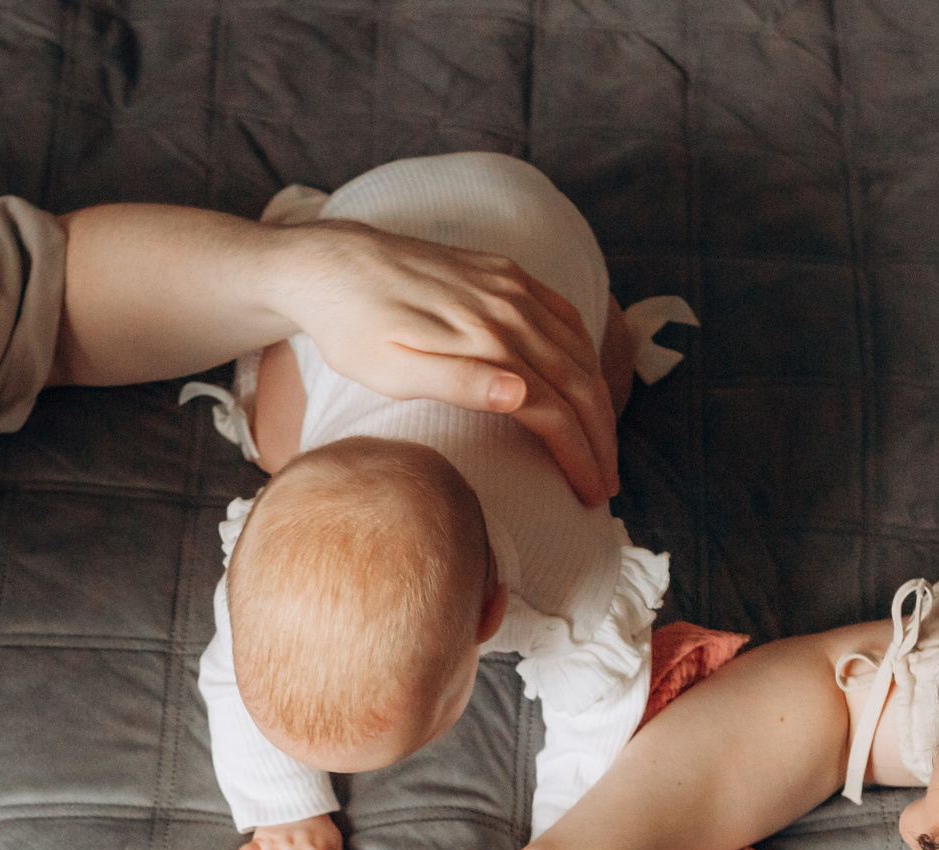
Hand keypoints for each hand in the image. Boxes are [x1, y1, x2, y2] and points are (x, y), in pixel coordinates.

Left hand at [273, 221, 618, 504]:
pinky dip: (586, 351)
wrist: (330, 266)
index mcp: (482, 341)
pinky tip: (587, 378)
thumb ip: (457, 383)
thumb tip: (523, 397)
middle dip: (600, 438)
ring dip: (599, 399)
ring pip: (578, 348)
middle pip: (577, 381)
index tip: (591, 495)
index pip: (554, 408)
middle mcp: (506, 308)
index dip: (579, 455)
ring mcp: (509, 285)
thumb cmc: (352, 331)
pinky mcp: (504, 271)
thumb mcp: (390, 371)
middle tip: (607, 484)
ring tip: (602, 444)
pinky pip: (564, 313)